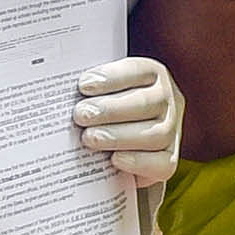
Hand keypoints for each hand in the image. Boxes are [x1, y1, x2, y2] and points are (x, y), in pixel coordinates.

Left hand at [71, 59, 183, 191]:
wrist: (123, 140)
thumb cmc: (106, 109)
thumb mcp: (101, 91)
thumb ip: (90, 90)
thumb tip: (60, 90)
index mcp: (153, 75)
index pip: (139, 70)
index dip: (112, 77)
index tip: (84, 86)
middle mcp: (169, 100)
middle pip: (147, 103)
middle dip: (111, 110)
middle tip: (81, 115)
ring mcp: (173, 131)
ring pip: (156, 134)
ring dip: (119, 136)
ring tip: (90, 138)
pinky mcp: (170, 160)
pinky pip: (162, 164)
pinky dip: (138, 162)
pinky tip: (115, 160)